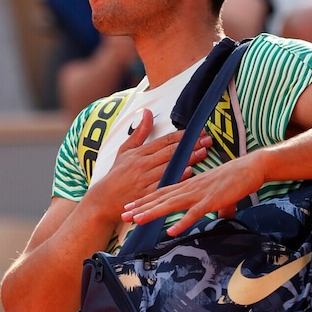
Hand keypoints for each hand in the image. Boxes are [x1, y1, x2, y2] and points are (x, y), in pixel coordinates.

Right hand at [86, 109, 211, 223]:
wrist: (103, 200)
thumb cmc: (116, 175)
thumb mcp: (124, 151)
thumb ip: (139, 132)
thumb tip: (146, 111)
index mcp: (139, 152)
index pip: (165, 141)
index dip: (183, 135)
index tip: (198, 131)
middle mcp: (142, 164)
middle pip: (171, 152)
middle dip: (191, 145)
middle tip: (207, 140)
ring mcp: (144, 179)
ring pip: (170, 166)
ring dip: (188, 159)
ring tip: (203, 152)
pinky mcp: (146, 194)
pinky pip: (164, 184)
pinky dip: (177, 177)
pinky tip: (189, 172)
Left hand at [122, 152, 265, 235]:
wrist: (251, 168)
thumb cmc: (237, 180)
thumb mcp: (222, 196)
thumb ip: (220, 208)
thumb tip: (224, 218)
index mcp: (189, 186)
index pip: (162, 192)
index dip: (144, 199)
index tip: (130, 206)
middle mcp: (189, 188)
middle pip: (160, 198)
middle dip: (141, 207)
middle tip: (123, 214)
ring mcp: (199, 194)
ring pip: (171, 205)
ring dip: (153, 213)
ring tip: (137, 220)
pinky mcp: (211, 201)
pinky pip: (194, 213)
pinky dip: (182, 222)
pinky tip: (171, 231)